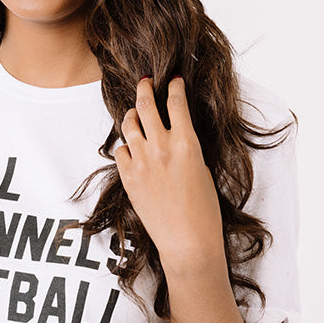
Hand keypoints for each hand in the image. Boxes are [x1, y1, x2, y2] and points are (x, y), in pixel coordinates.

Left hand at [114, 75, 224, 269]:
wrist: (187, 241)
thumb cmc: (203, 211)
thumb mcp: (202, 169)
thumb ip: (186, 146)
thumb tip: (175, 133)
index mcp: (187, 143)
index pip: (176, 102)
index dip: (174, 86)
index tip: (173, 80)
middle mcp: (162, 148)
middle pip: (146, 104)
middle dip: (145, 88)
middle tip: (145, 81)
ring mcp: (142, 163)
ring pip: (129, 124)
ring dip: (132, 115)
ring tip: (135, 113)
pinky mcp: (128, 179)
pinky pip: (120, 151)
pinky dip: (125, 146)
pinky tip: (132, 148)